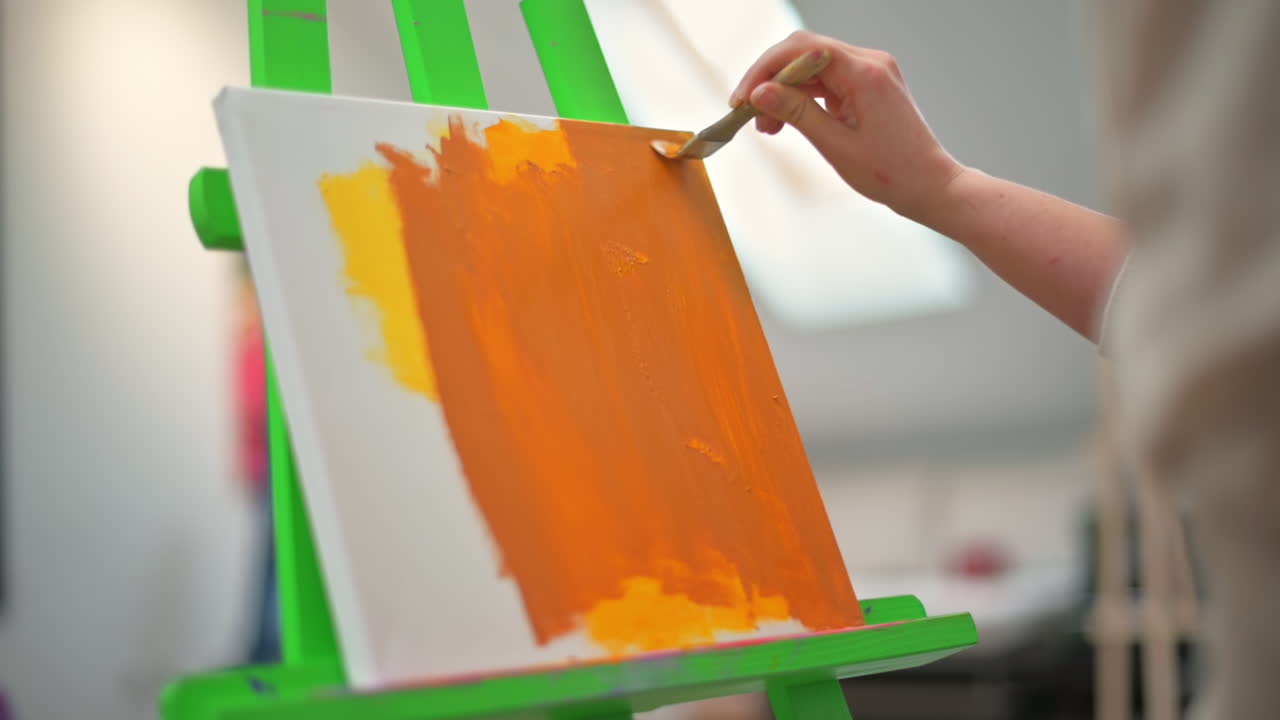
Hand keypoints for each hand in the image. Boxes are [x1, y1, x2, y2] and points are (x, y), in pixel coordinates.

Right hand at [730, 31, 964, 222]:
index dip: (765, 70)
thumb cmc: (891, 172)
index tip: (743, 98)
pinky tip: (787, 122)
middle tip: (748, 113)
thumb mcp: (835, 145)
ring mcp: (871, 72)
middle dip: (771, 81)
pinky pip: (827, 81)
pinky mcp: (869, 85)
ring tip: (767, 127)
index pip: (801, 50)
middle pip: (804, 53)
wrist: (930, 186)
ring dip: (785, 92)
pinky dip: (804, 98)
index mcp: (865, 73)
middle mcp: (870, 63)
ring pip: (812, 68)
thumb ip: (796, 113)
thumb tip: (760, 93)